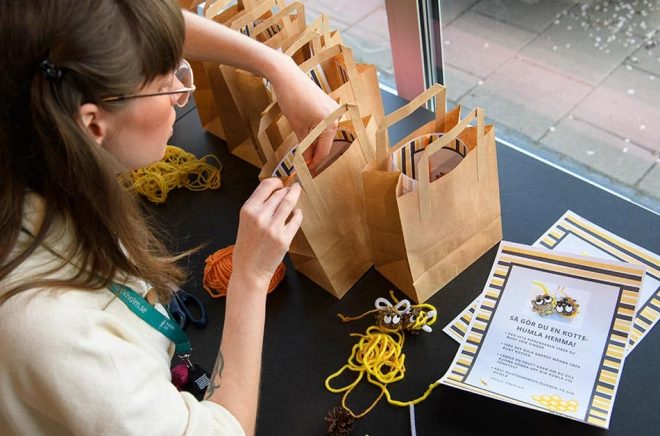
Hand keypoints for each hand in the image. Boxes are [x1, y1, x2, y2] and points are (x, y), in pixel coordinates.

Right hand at [231, 178, 302, 288]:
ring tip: (297, 191)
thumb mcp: (245, 222)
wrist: (249, 271)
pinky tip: (297, 213)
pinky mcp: (284, 238)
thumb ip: (258, 207)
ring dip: (295, 195)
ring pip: (289, 203)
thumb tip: (275, 192)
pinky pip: (296, 220)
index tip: (281, 183)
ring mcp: (273, 228)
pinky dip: (298, 214)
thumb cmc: (246, 247)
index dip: (276, 182)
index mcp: (247, 210)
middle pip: (279, 194)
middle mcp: (260, 216)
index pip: (265, 186)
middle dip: (286, 190)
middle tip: (291, 189)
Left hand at [269, 56, 338, 171]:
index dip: (315, 162)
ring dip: (315, 143)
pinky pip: (324, 124)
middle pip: (326, 142)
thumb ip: (304, 146)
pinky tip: (307, 138)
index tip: (308, 171)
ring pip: (324, 134)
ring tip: (304, 153)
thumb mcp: (298, 126)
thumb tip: (306, 161)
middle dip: (315, 153)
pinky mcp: (328, 105)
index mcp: (330, 124)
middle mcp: (336, 117)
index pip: (324, 150)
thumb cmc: (292, 99)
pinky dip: (316, 132)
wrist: (288, 76)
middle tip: (305, 164)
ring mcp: (333, 110)